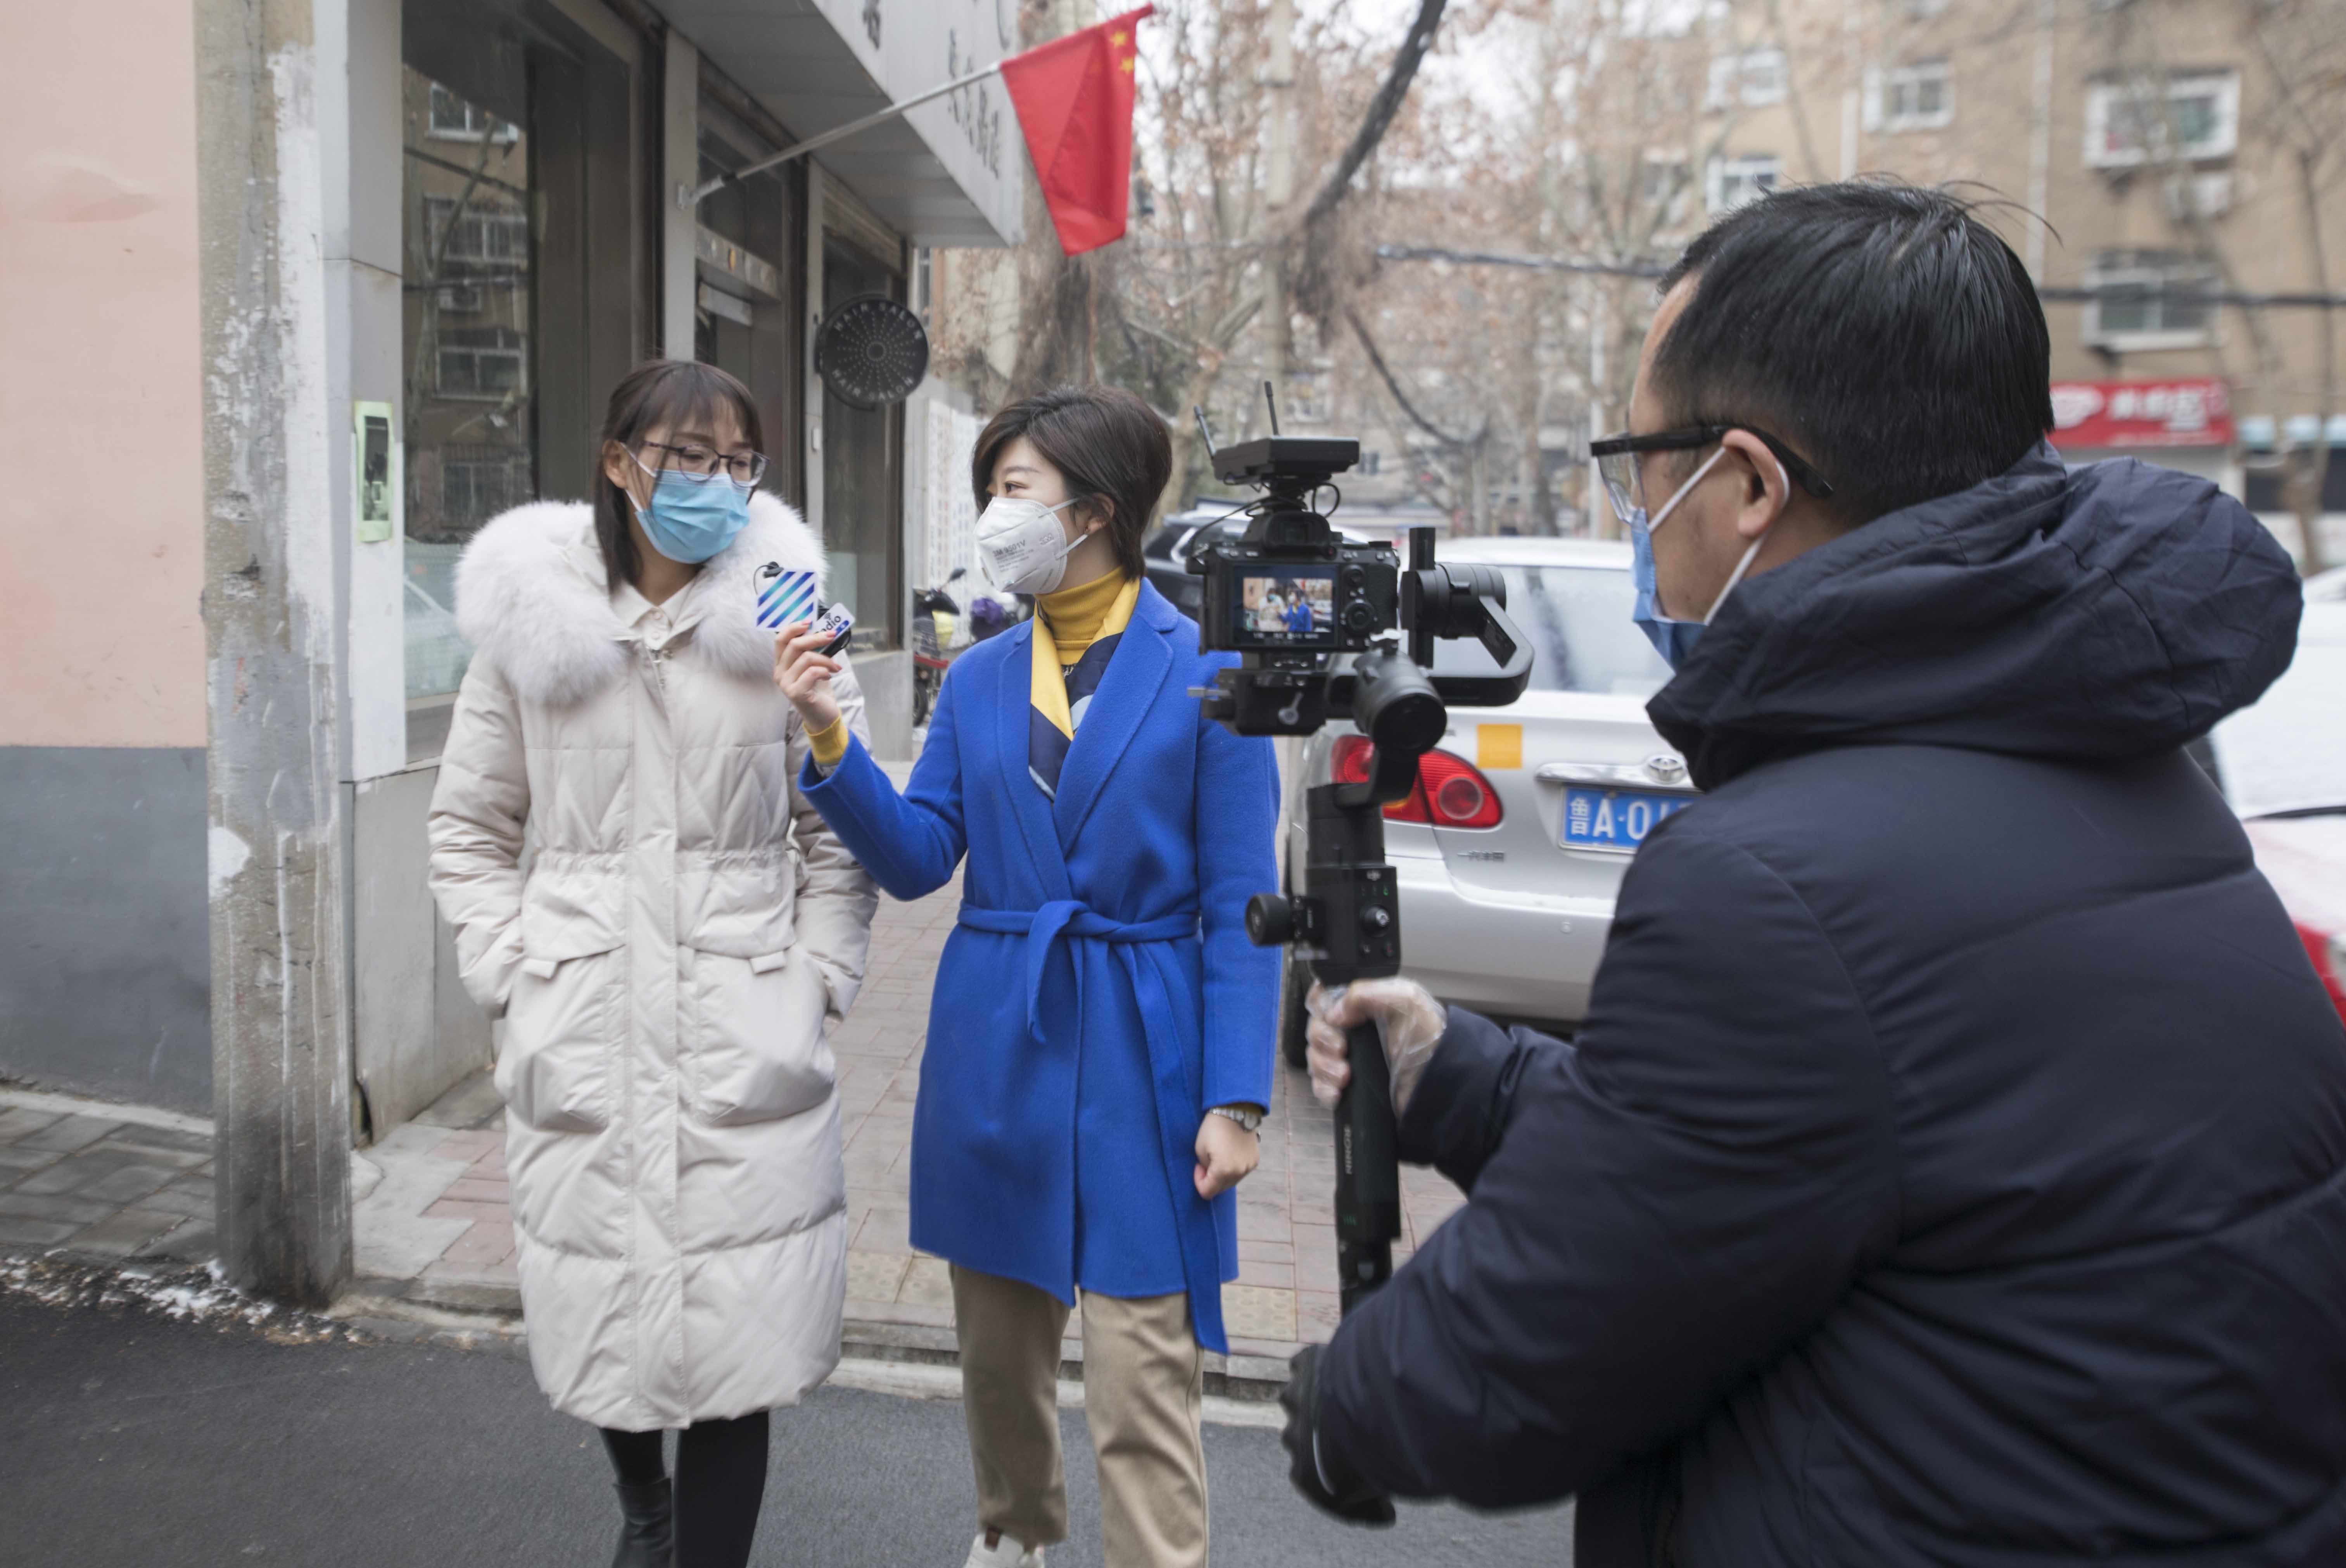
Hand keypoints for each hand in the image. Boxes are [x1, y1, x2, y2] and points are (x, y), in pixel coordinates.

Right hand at [773, 622, 842, 731]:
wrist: (823, 715)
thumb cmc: (818, 689)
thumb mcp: (814, 666)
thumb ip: (812, 650)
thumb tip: (823, 631)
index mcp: (781, 664)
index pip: (780, 640)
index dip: (793, 628)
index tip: (809, 622)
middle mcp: (779, 673)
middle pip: (793, 645)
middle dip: (815, 638)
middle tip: (831, 636)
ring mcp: (785, 684)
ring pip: (806, 658)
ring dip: (826, 659)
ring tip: (835, 666)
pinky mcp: (795, 692)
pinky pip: (812, 672)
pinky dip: (825, 670)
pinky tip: (829, 675)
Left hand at [1194, 1109, 1259, 1198]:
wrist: (1235, 1110)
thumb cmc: (1213, 1128)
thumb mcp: (1200, 1149)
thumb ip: (1205, 1169)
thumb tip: (1211, 1175)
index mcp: (1223, 1170)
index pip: (1207, 1192)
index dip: (1199, 1181)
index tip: (1198, 1166)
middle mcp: (1239, 1172)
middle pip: (1220, 1189)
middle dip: (1210, 1180)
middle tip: (1205, 1163)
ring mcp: (1248, 1167)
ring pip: (1231, 1182)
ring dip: (1222, 1175)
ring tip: (1217, 1157)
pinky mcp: (1255, 1161)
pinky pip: (1240, 1172)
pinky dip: (1233, 1169)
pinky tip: (1229, 1154)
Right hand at [1280, 1345, 1395, 1526]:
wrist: (1356, 1425)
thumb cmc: (1364, 1467)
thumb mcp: (1371, 1502)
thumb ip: (1375, 1510)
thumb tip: (1387, 1517)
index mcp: (1302, 1474)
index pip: (1309, 1472)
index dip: (1335, 1466)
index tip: (1356, 1462)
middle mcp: (1291, 1436)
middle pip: (1300, 1432)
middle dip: (1320, 1427)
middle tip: (1352, 1424)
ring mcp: (1294, 1398)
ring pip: (1297, 1395)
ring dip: (1314, 1393)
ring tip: (1345, 1391)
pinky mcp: (1303, 1366)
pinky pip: (1303, 1362)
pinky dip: (1317, 1361)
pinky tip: (1337, 1362)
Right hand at [1305, 978, 1445, 1116]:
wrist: (1439, 1084)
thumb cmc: (1428, 1039)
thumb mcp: (1405, 1001)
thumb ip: (1366, 994)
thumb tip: (1333, 1012)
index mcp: (1365, 1004)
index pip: (1326, 996)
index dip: (1321, 1005)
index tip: (1332, 1018)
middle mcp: (1354, 1029)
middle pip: (1315, 1027)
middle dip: (1323, 1040)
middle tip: (1342, 1049)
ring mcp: (1350, 1058)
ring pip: (1315, 1057)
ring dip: (1323, 1066)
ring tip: (1345, 1075)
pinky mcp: (1350, 1084)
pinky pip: (1321, 1084)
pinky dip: (1324, 1088)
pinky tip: (1338, 1091)